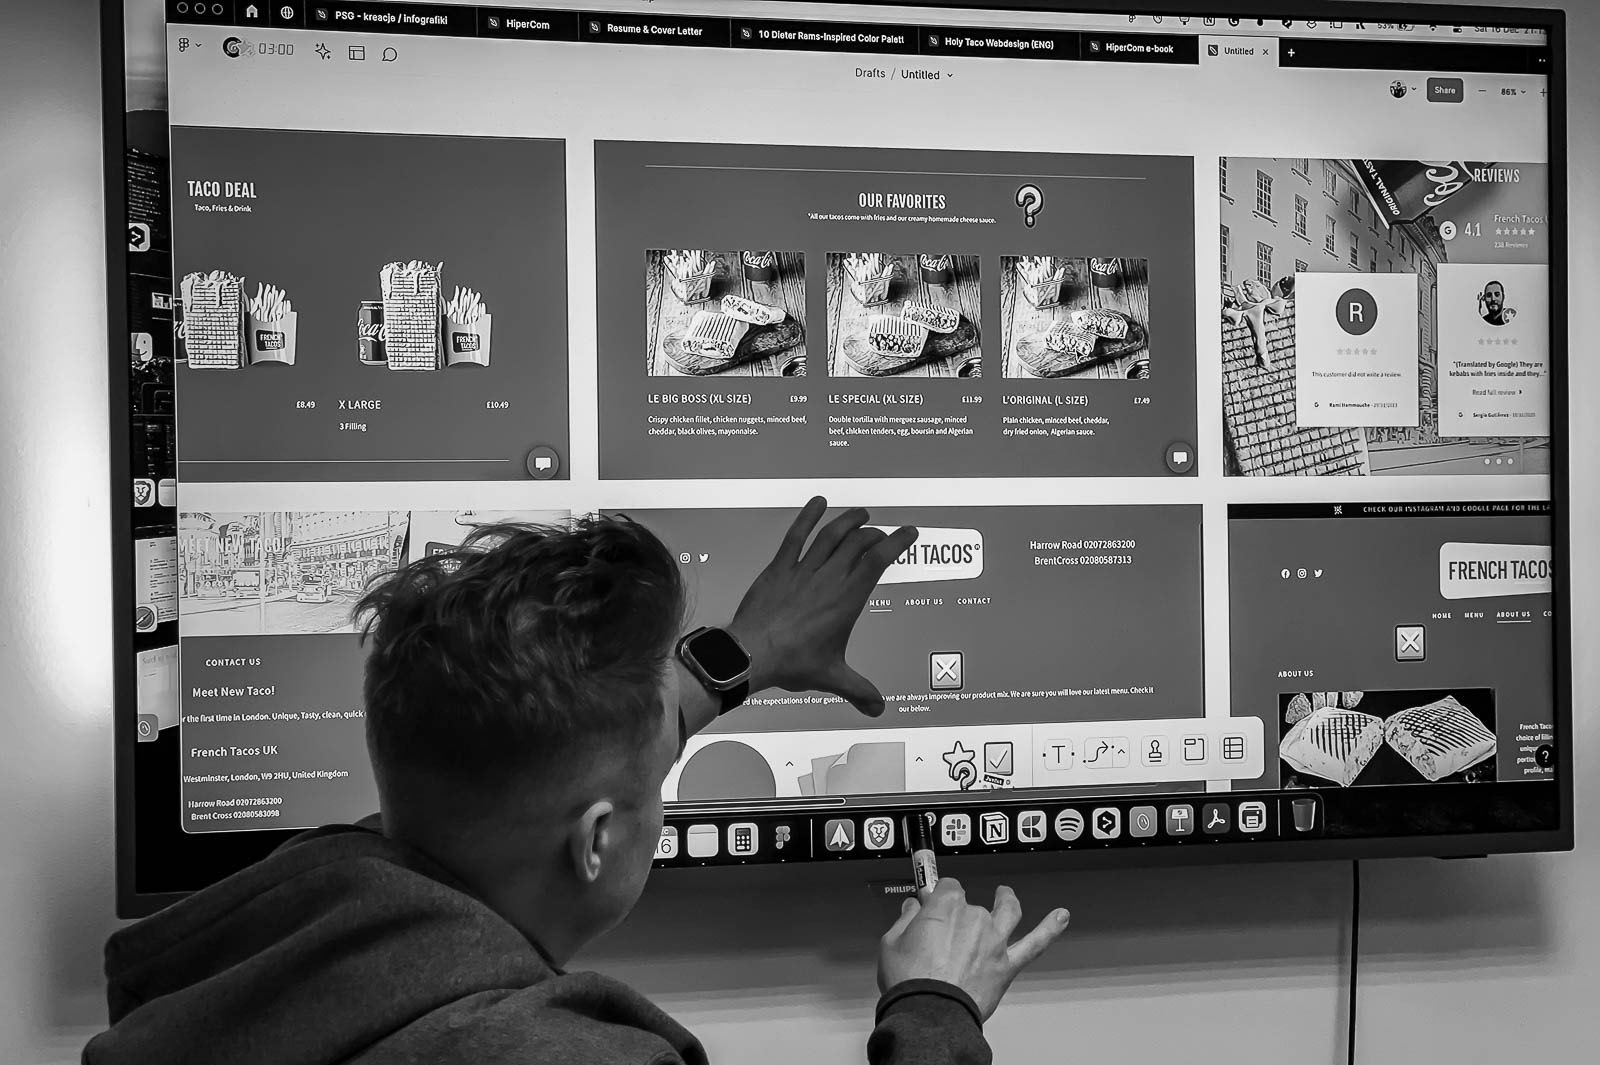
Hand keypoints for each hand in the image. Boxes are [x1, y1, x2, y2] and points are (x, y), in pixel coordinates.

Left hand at [726, 497, 915, 717]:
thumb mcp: (831, 677)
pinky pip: (796, 536)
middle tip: (881, 533)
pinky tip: (817, 502)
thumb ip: (858, 690)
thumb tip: (878, 708)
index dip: (896, 543)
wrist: (752, 654)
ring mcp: (803, 571)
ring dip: (848, 521)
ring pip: (831, 536)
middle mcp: (828, 580)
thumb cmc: (792, 663)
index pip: (877, 562)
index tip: (908, 532)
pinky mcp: (779, 569)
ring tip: (861, 513)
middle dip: (873, 534)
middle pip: (857, 544)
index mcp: (846, 601)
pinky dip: (807, 517)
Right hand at [877, 879, 1068, 1021]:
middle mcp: (974, 918)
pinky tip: (1061, 917)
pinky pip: (1035, 944)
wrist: (930, 1014)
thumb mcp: (891, 943)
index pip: (946, 887)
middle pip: (972, 904)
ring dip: (1008, 900)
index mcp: (946, 906)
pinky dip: (1050, 929)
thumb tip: (911, 908)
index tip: (932, 903)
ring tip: (1006, 895)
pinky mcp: (1007, 965)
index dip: (938, 896)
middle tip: (949, 928)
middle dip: (961, 911)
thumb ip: (905, 920)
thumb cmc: (911, 982)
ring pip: (1008, 912)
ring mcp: (994, 941)